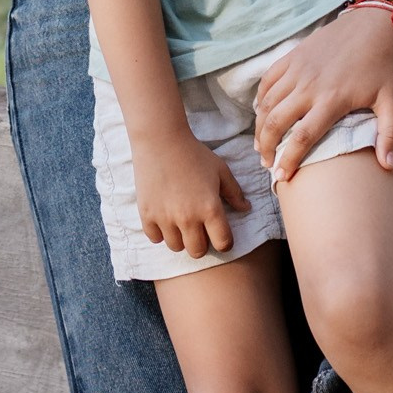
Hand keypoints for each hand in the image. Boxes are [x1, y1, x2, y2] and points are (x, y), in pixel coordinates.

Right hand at [133, 130, 249, 258]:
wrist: (161, 141)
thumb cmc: (194, 154)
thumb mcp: (220, 171)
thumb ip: (234, 193)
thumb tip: (246, 208)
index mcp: (210, 209)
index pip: (223, 244)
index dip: (225, 243)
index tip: (221, 236)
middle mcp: (188, 218)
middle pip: (198, 251)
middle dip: (202, 244)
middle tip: (200, 231)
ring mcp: (165, 218)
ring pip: (176, 247)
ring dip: (181, 238)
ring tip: (181, 223)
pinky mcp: (146, 214)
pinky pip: (155, 238)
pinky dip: (160, 232)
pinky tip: (164, 218)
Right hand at [255, 7, 392, 180]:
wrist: (376, 23)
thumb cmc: (386, 64)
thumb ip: (390, 135)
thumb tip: (388, 166)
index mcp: (332, 100)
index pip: (302, 137)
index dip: (288, 160)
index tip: (281, 178)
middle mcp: (309, 86)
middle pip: (275, 122)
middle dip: (266, 147)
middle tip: (267, 164)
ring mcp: (298, 69)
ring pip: (267, 103)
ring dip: (260, 127)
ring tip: (261, 144)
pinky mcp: (293, 56)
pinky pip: (268, 81)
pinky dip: (260, 99)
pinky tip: (261, 113)